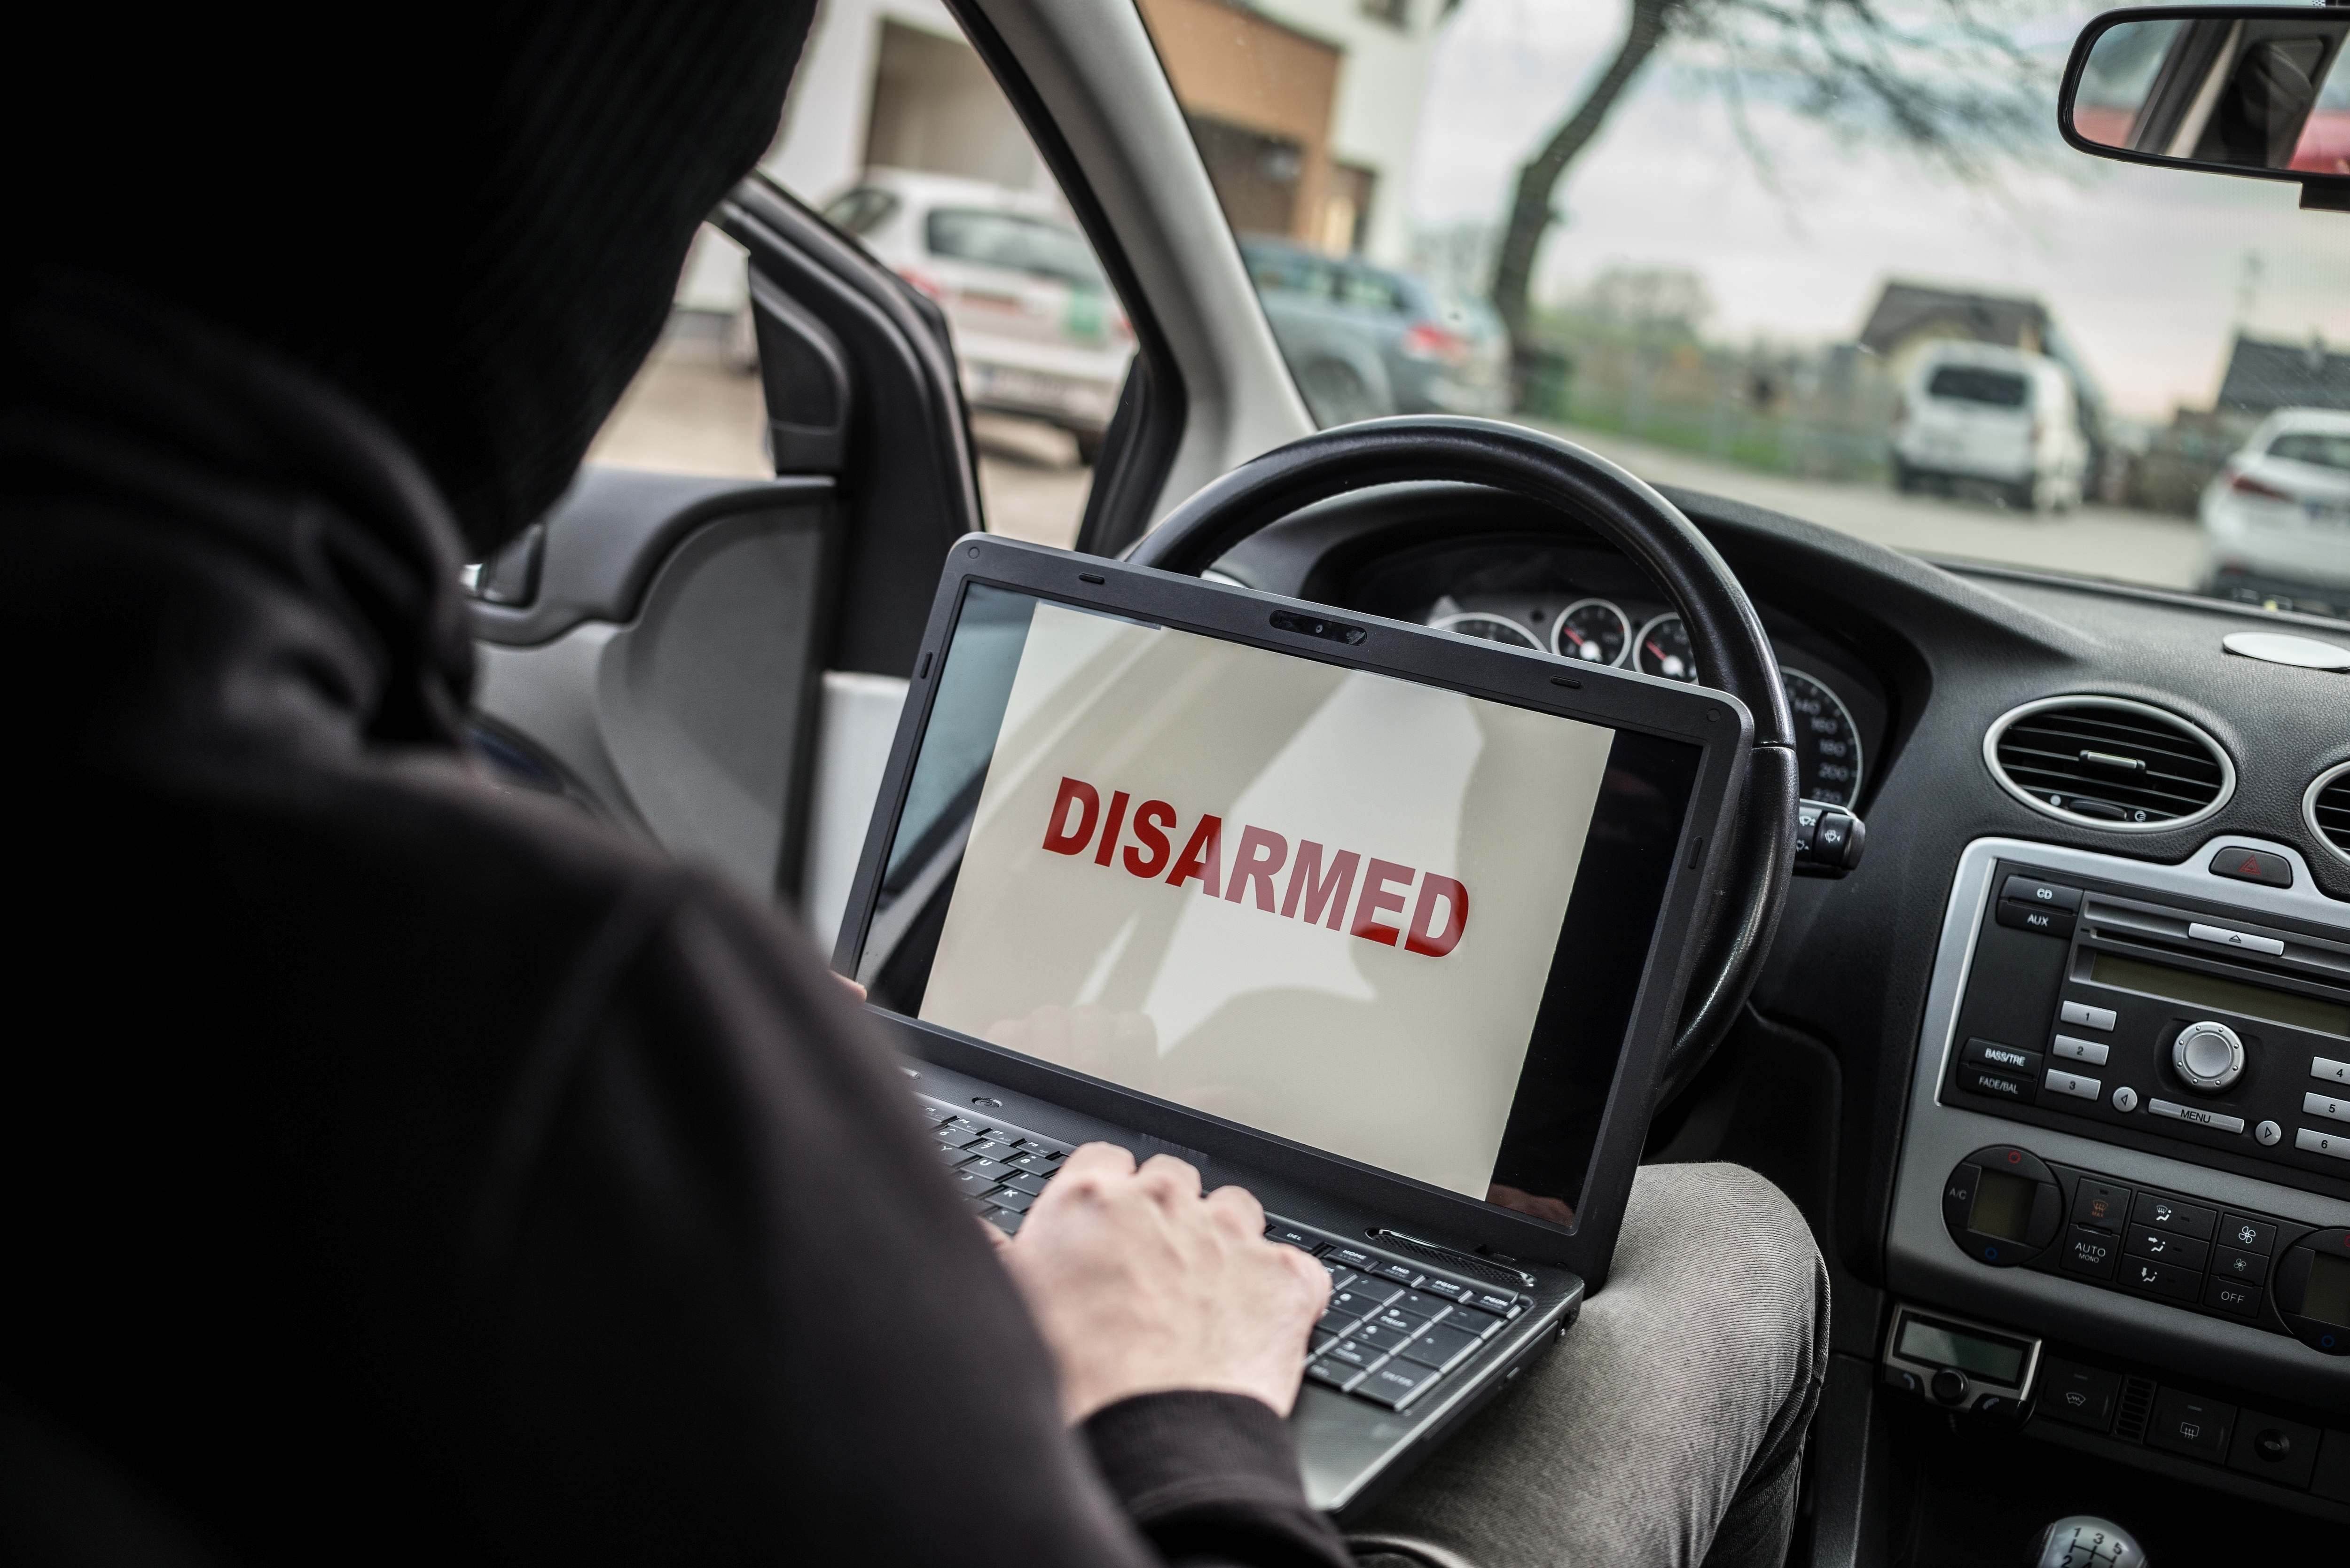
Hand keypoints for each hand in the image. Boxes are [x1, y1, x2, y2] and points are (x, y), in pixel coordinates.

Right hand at [991, 1143, 1330, 1422]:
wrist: (1154, 1442)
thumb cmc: (1080, 1387)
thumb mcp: (1015, 1311)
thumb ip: (1000, 1256)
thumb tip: (979, 1233)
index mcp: (1091, 1202)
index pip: (1105, 1159)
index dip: (1109, 1193)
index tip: (1109, 1223)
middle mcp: (1163, 1204)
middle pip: (1172, 1178)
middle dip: (1167, 1214)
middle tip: (1155, 1270)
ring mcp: (1231, 1236)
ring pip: (1237, 1208)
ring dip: (1226, 1240)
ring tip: (1209, 1296)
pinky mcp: (1285, 1277)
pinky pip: (1294, 1265)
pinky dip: (1280, 1289)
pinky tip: (1256, 1324)